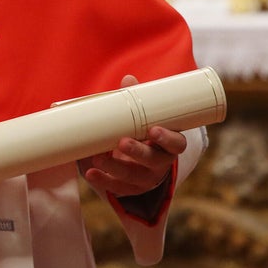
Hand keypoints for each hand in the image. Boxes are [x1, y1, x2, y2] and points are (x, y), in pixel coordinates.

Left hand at [78, 75, 185, 196]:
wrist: (139, 162)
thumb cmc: (142, 131)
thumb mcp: (142, 117)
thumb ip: (136, 100)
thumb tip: (128, 78)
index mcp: (169, 144)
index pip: (177, 144)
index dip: (168, 138)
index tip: (153, 130)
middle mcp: (160, 163)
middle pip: (153, 160)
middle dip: (137, 151)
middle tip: (122, 142)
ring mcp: (146, 178)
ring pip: (133, 176)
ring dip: (114, 167)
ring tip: (98, 156)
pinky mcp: (130, 189)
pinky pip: (117, 188)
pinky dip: (103, 181)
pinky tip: (90, 174)